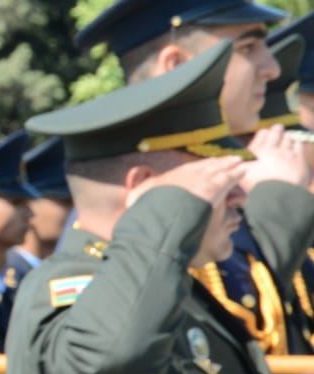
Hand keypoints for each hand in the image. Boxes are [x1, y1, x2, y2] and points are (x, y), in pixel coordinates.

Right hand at [127, 156, 245, 209]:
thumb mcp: (139, 198)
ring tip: (239, 161)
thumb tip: (129, 199)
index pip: (192, 168)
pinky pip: (229, 177)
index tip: (209, 165)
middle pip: (208, 165)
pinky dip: (236, 172)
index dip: (202, 166)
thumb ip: (139, 195)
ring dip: (230, 165)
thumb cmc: (149, 207)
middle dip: (218, 163)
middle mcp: (189, 174)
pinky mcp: (214, 188)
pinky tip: (242, 169)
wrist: (161, 213)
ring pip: (220, 169)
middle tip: (229, 160)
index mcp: (174, 176)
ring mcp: (202, 179)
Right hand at [241, 125, 310, 191]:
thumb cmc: (257, 187)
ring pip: (288, 138)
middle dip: (276, 130)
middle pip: (275, 134)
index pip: (260, 137)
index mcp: (255, 153)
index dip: (263, 134)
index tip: (264, 132)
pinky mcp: (299, 159)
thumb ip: (238, 167)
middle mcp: (270, 149)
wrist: (276, 194)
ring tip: (287, 136)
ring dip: (287, 136)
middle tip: (278, 127)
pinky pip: (299, 145)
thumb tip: (235, 162)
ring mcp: (286, 153)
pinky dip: (297, 143)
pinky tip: (296, 144)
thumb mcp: (241, 177)